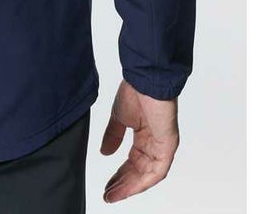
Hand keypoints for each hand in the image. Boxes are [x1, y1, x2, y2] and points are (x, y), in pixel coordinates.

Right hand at [100, 80, 178, 203]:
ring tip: (115, 194)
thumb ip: (113, 136)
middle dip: (123, 184)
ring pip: (148, 175)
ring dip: (131, 186)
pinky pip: (157, 171)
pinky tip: (130, 187)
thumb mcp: (118, 117)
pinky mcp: (168, 146)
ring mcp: (162, 146)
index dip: (119, 175)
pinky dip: (144, 181)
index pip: (132, 162)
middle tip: (109, 194)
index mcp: (144, 136)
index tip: (107, 185)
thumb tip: (105, 152)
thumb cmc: (135, 91)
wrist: (145, 79)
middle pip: (139, 172)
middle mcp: (155, 144)